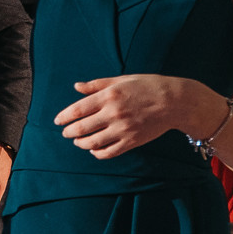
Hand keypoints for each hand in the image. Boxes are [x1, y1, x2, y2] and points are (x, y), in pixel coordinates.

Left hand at [54, 75, 219, 159]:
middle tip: (66, 133)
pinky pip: (108, 152)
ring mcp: (122, 129)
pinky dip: (97, 153)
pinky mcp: (131, 142)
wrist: (174, 101)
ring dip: (81, 144)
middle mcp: (113, 113)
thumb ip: (97, 85)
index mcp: (109, 96)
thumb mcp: (122, 80)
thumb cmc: (147, 86)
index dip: (64, 117)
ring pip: (92, 143)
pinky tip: (94, 149)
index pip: (77, 110)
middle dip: (69, 132)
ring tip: (78, 141)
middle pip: (81, 128)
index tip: (58, 121)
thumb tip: (76, 87)